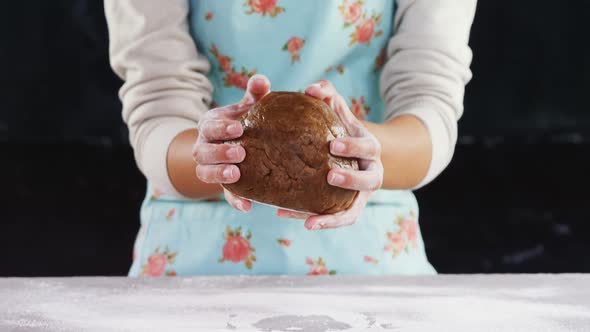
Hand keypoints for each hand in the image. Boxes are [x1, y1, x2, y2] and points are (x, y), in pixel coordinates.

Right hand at [192, 74, 270, 211]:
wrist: (240, 143)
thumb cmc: (246, 120)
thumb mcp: (249, 107)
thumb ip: (255, 94)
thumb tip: (262, 80)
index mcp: (209, 126)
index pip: (209, 126)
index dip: (221, 128)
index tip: (239, 128)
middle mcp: (203, 147)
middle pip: (202, 152)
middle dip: (219, 152)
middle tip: (240, 153)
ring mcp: (209, 167)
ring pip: (205, 173)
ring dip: (219, 174)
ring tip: (236, 174)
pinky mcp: (222, 185)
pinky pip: (224, 195)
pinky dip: (234, 200)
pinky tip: (248, 206)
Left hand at [277, 80, 383, 229]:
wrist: (350, 153)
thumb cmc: (339, 129)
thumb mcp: (337, 110)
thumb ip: (327, 95)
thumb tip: (311, 89)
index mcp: (370, 149)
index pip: (369, 147)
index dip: (354, 147)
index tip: (333, 144)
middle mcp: (371, 174)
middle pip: (370, 180)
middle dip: (352, 179)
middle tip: (330, 175)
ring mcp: (360, 195)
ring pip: (354, 211)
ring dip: (333, 217)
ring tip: (309, 221)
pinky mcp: (346, 209)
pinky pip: (333, 219)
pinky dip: (314, 221)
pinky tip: (283, 214)